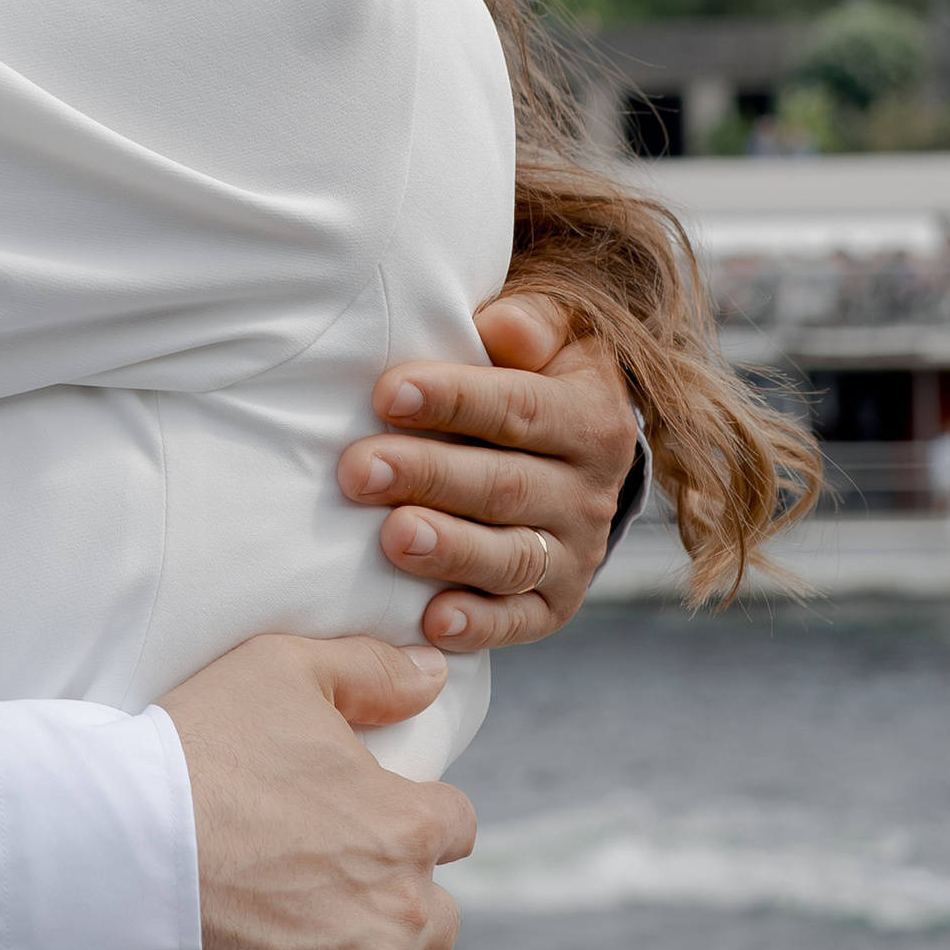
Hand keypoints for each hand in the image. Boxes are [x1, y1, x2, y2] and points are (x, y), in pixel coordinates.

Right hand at [163, 635, 472, 949]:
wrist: (118, 857)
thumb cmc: (193, 757)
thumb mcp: (279, 671)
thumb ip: (369, 669)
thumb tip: (434, 673)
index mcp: (408, 822)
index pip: (455, 828)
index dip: (414, 825)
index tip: (369, 831)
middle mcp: (407, 907)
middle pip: (440, 918)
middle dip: (399, 908)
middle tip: (334, 899)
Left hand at [335, 293, 637, 651]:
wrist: (576, 453)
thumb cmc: (535, 375)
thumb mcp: (552, 335)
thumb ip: (530, 323)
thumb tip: (502, 326)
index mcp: (592, 418)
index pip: (520, 409)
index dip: (454, 400)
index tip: (387, 394)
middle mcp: (591, 492)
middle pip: (505, 486)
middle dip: (428, 476)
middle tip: (357, 469)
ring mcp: (576, 554)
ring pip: (512, 557)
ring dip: (450, 550)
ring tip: (393, 537)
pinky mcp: (555, 606)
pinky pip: (519, 622)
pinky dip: (478, 627)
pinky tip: (431, 621)